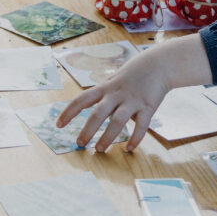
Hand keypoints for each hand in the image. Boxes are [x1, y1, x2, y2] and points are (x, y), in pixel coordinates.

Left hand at [56, 34, 212, 152]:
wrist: (157, 65)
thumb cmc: (131, 76)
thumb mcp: (112, 82)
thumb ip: (102, 97)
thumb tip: (91, 116)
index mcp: (105, 88)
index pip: (82, 99)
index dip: (69, 112)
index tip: (59, 124)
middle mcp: (116, 94)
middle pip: (98, 113)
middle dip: (87, 130)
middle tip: (79, 144)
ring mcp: (132, 101)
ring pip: (117, 121)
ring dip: (107, 137)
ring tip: (99, 149)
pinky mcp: (148, 106)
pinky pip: (141, 125)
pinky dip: (135, 138)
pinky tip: (129, 148)